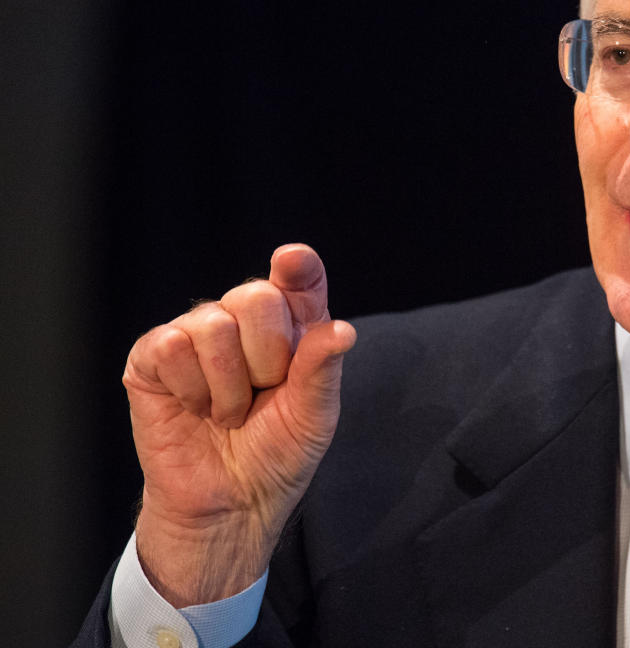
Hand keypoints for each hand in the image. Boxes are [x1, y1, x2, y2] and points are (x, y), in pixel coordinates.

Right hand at [122, 244, 355, 605]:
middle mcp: (243, 320)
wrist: (231, 503)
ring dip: (227, 385)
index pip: (297, 279)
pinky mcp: (153, 358)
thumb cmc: (278, 454)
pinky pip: (169, 345)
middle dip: (266, 356)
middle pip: (255, 296)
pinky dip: (189, 388)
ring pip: (210, 323)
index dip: (297, 266)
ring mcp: (196, 334)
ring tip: (229, 412)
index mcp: (291, 326)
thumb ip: (323, 368)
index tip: (292, 261)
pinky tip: (195, 409)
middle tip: (263, 393)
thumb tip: (342, 330)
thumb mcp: (314, 415)